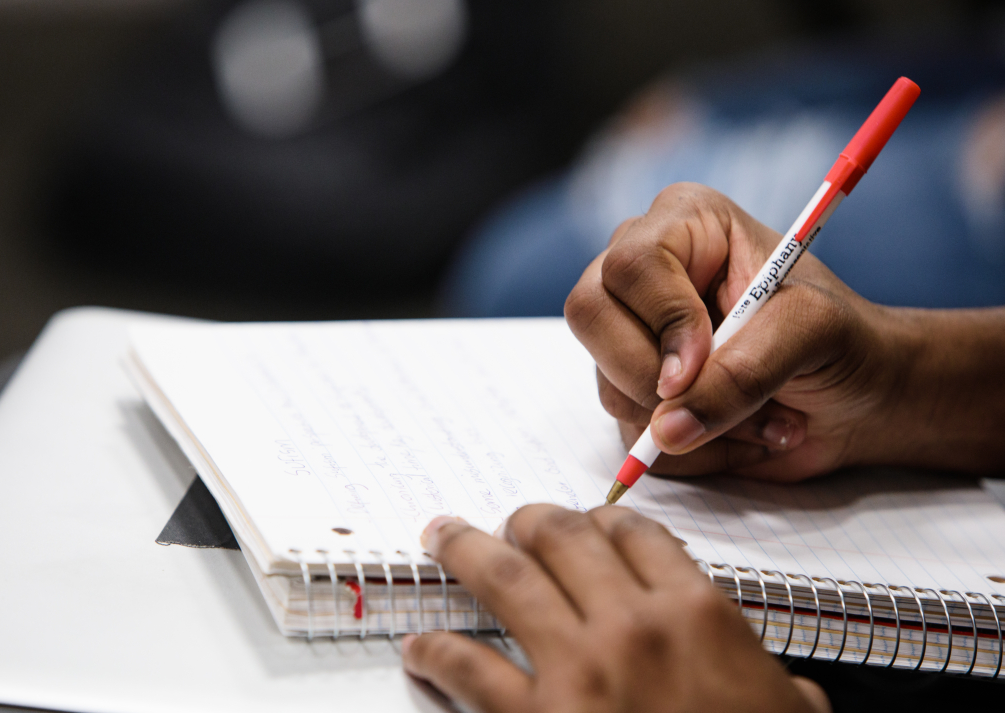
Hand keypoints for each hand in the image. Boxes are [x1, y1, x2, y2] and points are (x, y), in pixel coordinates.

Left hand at [401, 506, 830, 712]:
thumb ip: (776, 686)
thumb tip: (788, 691)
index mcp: (698, 616)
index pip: (636, 534)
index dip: (601, 520)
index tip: (586, 524)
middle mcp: (635, 628)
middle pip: (562, 537)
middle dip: (528, 521)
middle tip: (510, 522)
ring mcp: (581, 671)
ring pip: (507, 579)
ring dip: (467, 549)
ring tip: (443, 537)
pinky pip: (469, 669)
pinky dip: (438, 652)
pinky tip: (423, 649)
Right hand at [564, 182, 910, 480]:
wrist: (860, 397)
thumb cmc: (843, 340)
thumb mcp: (810, 334)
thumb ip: (743, 372)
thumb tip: (666, 428)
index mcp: (683, 224)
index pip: (632, 265)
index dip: (663, 321)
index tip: (702, 364)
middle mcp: (645, 274)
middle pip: (591, 316)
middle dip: (658, 378)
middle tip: (729, 405)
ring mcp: (632, 333)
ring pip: (608, 382)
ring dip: (693, 423)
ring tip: (765, 418)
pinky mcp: (634, 389)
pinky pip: (627, 430)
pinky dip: (692, 451)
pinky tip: (742, 435)